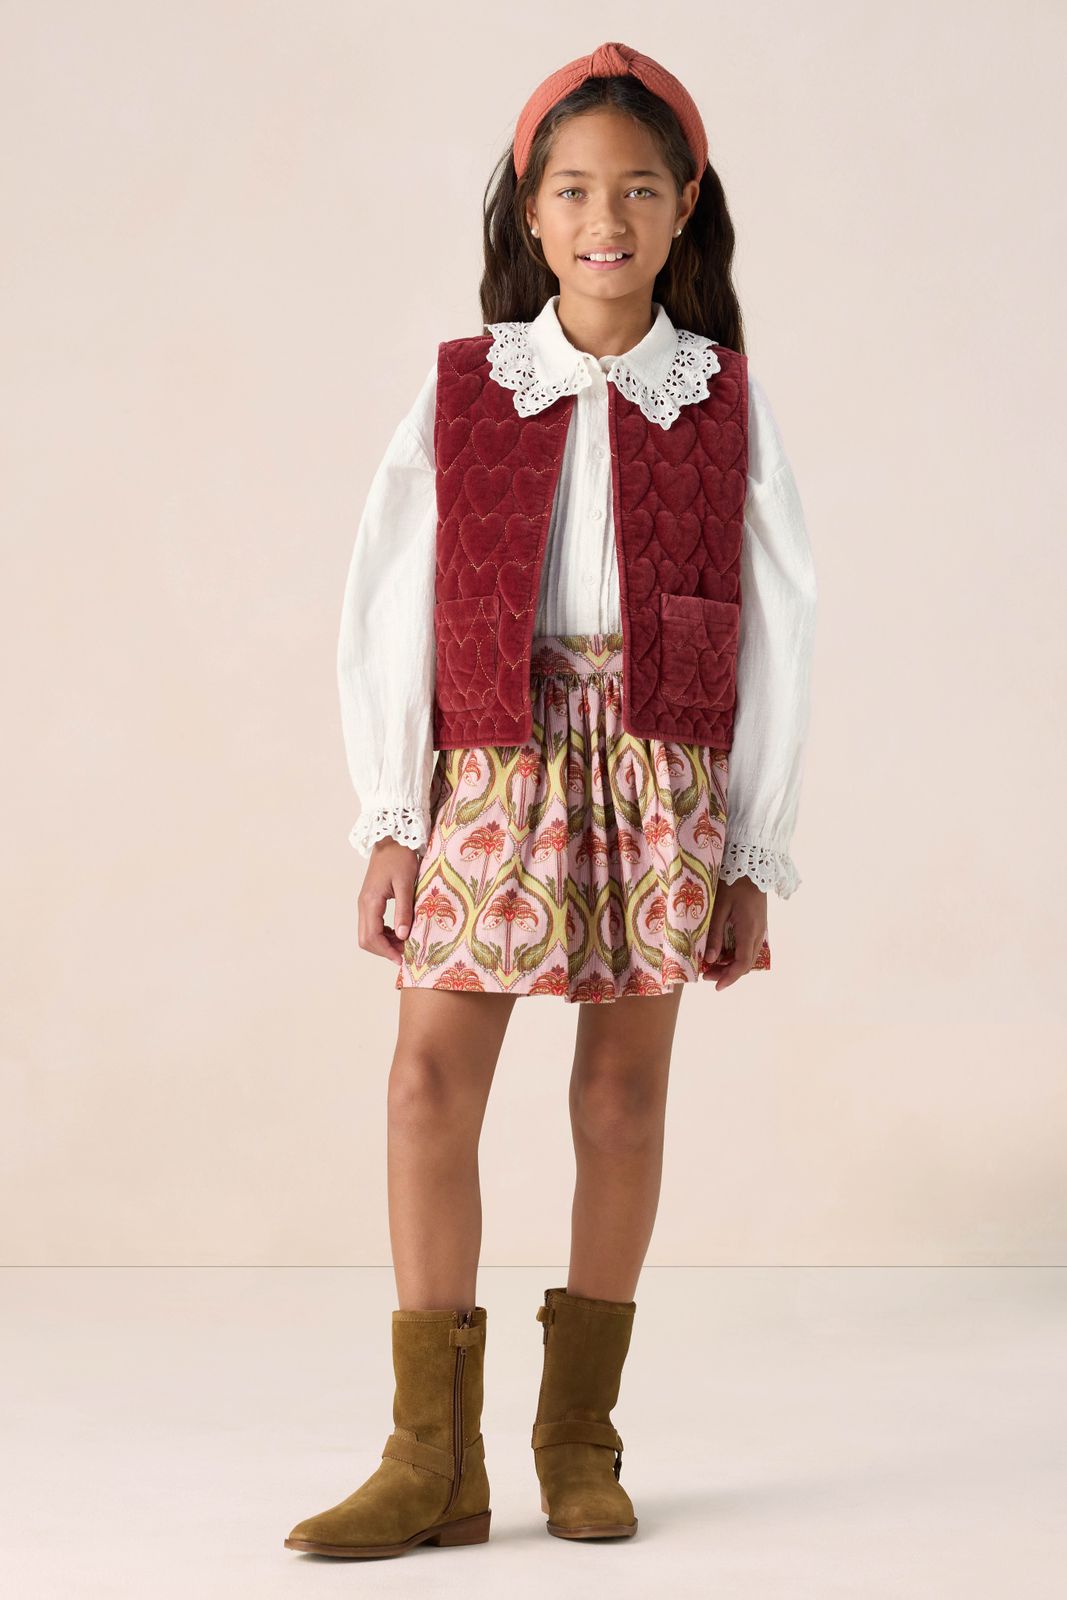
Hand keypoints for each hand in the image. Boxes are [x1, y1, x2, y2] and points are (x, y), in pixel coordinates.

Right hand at [358, 838, 421, 965]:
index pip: (372, 937)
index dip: (386, 951)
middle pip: (366, 939)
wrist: (393, 839)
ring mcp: (365, 903)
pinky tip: (400, 932)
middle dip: (384, 950)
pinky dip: (384, 934)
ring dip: (384, 943)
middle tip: (405, 954)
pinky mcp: (370, 901)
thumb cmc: (401, 858)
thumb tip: (404, 937)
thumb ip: (403, 911)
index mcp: (370, 902)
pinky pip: (372, 925)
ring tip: (405, 945)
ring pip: (368, 933)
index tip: (403, 959)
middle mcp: (363, 904)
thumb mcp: (406, 884)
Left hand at [705, 877, 767, 990]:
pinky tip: (720, 952)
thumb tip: (710, 959)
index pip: (742, 963)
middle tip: (706, 975)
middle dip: (727, 973)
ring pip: (747, 956)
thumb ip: (715, 934)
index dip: (730, 977)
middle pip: (746, 963)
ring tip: (710, 965)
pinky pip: (748, 947)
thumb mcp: (719, 908)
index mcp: (749, 930)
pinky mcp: (757, 925)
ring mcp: (760, 929)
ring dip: (730, 964)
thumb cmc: (733, 883)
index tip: (716, 986)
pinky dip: (735, 954)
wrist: (752, 866)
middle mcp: (758, 933)